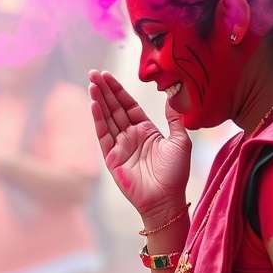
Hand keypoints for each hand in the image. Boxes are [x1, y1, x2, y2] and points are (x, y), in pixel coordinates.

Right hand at [88, 70, 190, 219]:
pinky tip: (93, 105)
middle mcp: (130, 136)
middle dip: (104, 90)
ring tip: (91, 83)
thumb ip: (175, 118)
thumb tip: (174, 94)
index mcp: (145, 130)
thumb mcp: (181, 141)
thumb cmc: (176, 173)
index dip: (118, 90)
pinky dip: (98, 120)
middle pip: (114, 108)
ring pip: (106, 118)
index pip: (128, 105)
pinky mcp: (111, 158)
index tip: (108, 75)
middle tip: (94, 73)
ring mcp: (119, 146)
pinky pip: (103, 135)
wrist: (166, 200)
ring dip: (99, 101)